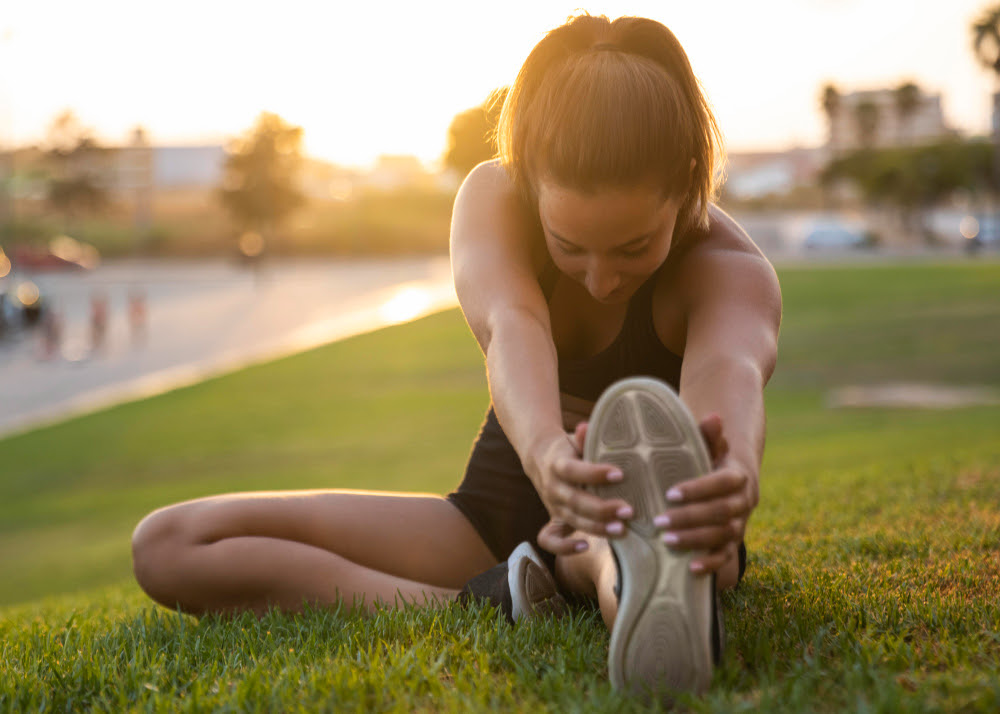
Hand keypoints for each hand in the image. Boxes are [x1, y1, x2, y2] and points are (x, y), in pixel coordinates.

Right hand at [531, 422, 634, 553]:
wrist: (541, 459)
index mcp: (557, 464)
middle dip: (602, 509)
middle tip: (629, 511)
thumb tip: (586, 427)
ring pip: (572, 520)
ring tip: (622, 529)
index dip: (595, 473)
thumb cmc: (570, 449)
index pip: (573, 471)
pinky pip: (550, 539)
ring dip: (597, 528)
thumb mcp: (575, 439)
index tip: (620, 474)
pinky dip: (564, 548)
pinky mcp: (554, 520)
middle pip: (574, 501)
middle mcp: (553, 487)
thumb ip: (583, 437)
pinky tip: (585, 547)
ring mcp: (553, 506)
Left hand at [653, 414, 755, 575]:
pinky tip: (690, 568)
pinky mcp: (732, 542)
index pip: (722, 483)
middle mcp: (744, 501)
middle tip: (659, 521)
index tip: (669, 493)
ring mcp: (740, 524)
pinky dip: (711, 564)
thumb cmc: (707, 461)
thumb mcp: (707, 447)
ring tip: (666, 540)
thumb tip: (713, 417)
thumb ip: (708, 436)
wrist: (725, 482)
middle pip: (721, 512)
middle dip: (690, 517)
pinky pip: (726, 556)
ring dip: (695, 539)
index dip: (698, 489)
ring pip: (723, 535)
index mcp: (738, 476)